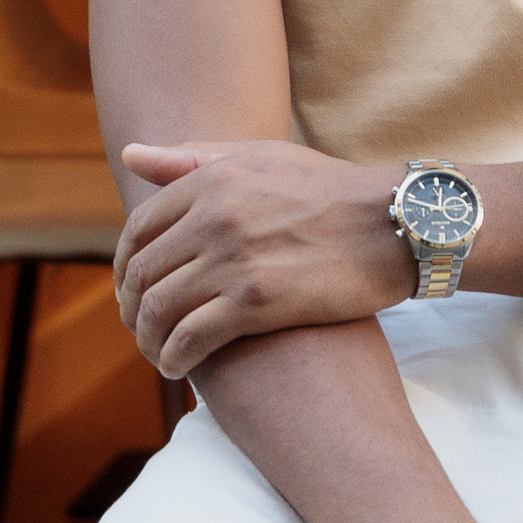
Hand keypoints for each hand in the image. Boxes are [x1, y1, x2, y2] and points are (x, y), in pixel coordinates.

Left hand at [117, 140, 413, 375]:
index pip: (139, 230)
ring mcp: (236, 258)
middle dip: (131, 309)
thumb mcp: (262, 157)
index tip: (134, 291)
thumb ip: (194, 157)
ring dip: (148, 340)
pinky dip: (174, 358)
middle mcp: (216, 215)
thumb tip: (130, 154)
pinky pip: (190, 337)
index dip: (125, 268)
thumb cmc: (331, 190)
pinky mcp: (258, 301)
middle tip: (142, 329)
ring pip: (159, 309)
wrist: (396, 223)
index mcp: (212, 179)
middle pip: (143, 273)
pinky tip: (179, 368)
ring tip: (160, 354)